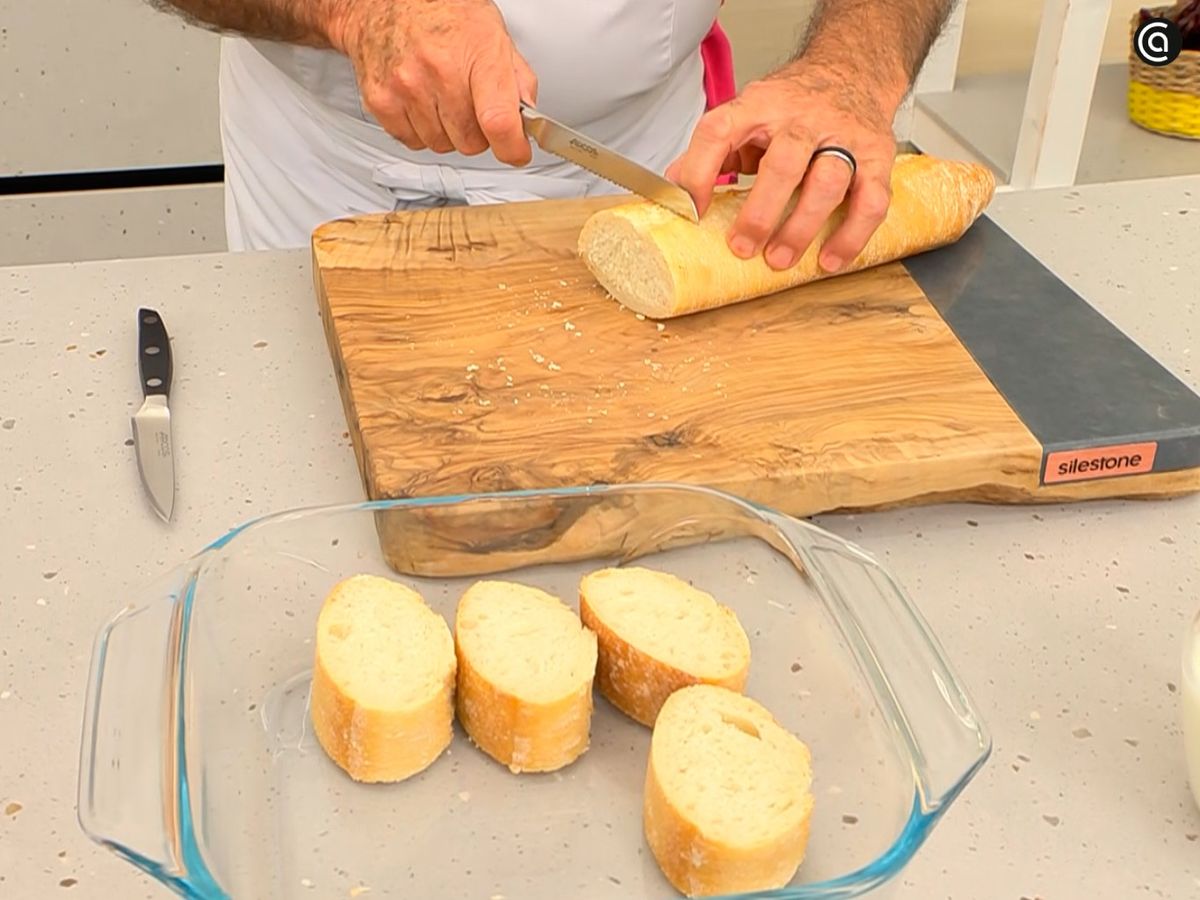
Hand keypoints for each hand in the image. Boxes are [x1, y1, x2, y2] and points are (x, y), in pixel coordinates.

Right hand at [328, 0, 537, 164]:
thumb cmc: (443, 13)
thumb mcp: (493, 34)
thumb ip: (518, 80)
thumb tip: (528, 119)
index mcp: (477, 54)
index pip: (499, 120)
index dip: (512, 148)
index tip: (516, 152)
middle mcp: (440, 71)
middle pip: (470, 142)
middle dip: (477, 133)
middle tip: (471, 106)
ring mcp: (407, 87)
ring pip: (440, 145)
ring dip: (446, 131)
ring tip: (442, 96)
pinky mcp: (381, 101)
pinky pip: (411, 141)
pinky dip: (419, 129)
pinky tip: (421, 100)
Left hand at [667, 61, 901, 272]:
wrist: (853, 70)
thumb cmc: (794, 104)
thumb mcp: (748, 113)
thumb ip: (715, 149)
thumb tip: (675, 188)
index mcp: (760, 104)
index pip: (721, 130)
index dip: (700, 171)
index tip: (689, 209)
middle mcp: (803, 118)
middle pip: (784, 162)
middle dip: (761, 211)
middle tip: (742, 246)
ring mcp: (844, 136)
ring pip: (828, 181)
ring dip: (802, 226)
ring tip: (780, 259)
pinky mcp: (877, 156)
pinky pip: (871, 199)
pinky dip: (852, 234)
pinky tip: (830, 258)